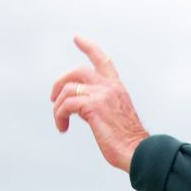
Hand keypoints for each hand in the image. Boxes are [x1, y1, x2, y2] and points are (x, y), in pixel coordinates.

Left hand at [50, 35, 149, 171]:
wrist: (137, 151)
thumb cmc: (127, 141)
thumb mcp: (115, 115)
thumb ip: (99, 104)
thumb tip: (79, 106)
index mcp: (117, 88)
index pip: (103, 60)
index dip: (89, 47)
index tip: (77, 39)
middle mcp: (110, 87)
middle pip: (77, 71)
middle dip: (60, 82)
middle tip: (53, 98)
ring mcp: (102, 95)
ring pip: (67, 89)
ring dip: (58, 106)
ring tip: (61, 122)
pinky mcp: (93, 107)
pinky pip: (65, 105)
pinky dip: (59, 116)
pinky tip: (62, 127)